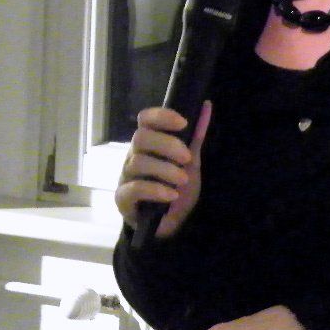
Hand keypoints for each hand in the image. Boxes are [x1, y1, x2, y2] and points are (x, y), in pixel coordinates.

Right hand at [115, 101, 210, 238]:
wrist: (170, 223)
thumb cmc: (177, 187)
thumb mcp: (191, 162)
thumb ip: (196, 136)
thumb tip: (206, 106)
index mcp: (148, 143)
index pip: (145, 119)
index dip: (162, 116)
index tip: (183, 123)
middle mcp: (133, 155)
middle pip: (140, 137)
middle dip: (167, 145)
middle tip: (187, 159)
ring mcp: (126, 176)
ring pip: (138, 162)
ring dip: (165, 170)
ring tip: (183, 180)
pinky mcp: (123, 198)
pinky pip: (134, 188)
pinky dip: (156, 189)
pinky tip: (171, 195)